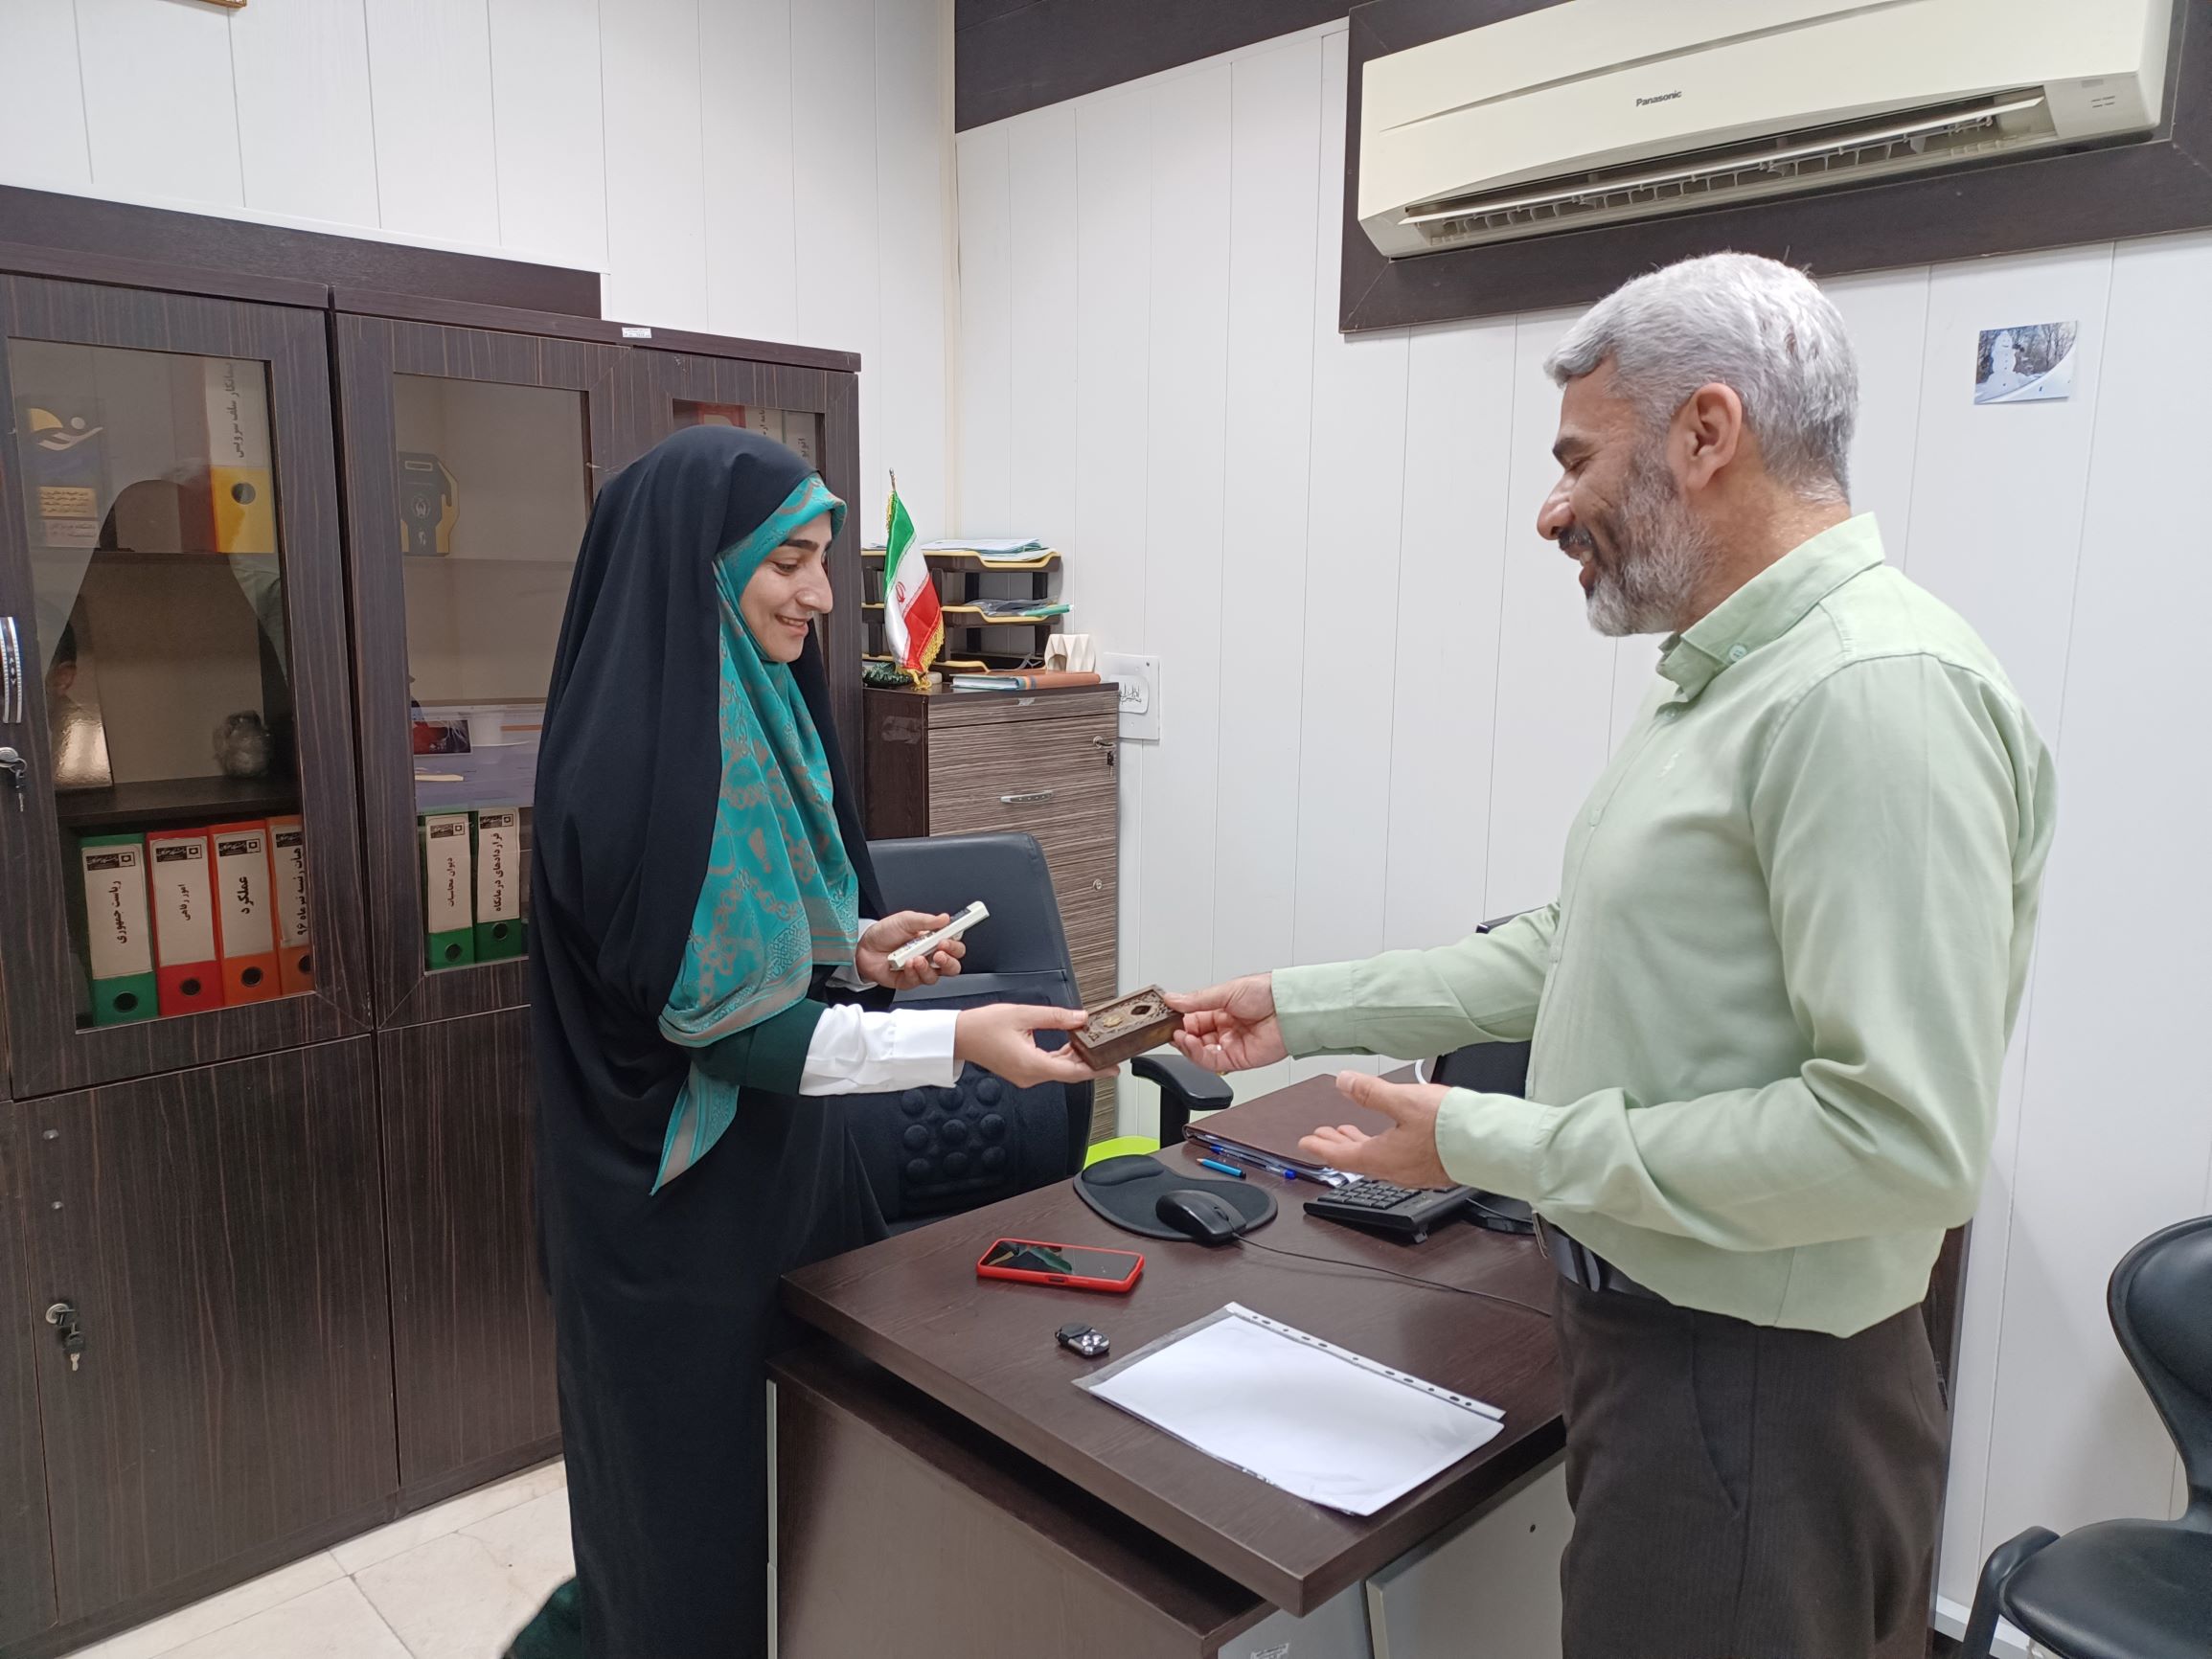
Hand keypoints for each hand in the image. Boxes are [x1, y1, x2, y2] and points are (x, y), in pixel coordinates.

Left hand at [855, 912, 966, 991]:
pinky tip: (906, 963)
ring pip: (936, 976)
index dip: (954, 945)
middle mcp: (929, 956)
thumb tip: (945, 918)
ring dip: (928, 967)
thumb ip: (926, 920)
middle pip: (952, 966)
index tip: (948, 939)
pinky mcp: (908, 980)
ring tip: (917, 958)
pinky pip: (917, 981)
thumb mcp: (905, 920)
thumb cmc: (884, 933)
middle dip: (949, 960)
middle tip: (939, 952)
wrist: (863, 947)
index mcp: (932, 940)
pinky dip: (913, 972)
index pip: (954, 946)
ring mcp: (919, 970)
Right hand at [954, 1004, 1100, 1088]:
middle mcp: (1029, 1075)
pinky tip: (1069, 1045)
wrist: (959, 1036)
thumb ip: (1056, 1016)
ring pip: (1059, 1070)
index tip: (1112, 1068)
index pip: (1072, 1071)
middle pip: (1068, 1072)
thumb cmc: (982, 1027)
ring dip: (1075, 1057)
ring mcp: (1025, 1076)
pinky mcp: (1022, 1071)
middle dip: (1089, 1061)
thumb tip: (1079, 1017)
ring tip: (1089, 1043)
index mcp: (1031, 1064)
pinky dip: (1061, 1057)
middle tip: (1108, 1053)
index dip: (1096, 1070)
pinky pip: (1048, 1067)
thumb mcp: (1023, 1014)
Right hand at [1165, 974, 1284, 1073]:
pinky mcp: (1237, 1059)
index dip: (1179, 1020)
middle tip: (1168, 1028)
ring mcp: (1231, 1044)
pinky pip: (1211, 1062)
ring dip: (1186, 1045)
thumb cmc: (1267, 992)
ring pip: (1199, 1052)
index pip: (1193, 1019)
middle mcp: (1226, 1028)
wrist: (1289, 1007)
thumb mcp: (1226, 990)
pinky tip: (1190, 1043)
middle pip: (1194, 1038)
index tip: (1166, 1017)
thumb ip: (1197, 1000)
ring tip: (1179, 1035)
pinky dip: (1197, 1055)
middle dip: (1180, 1034)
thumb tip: (1172, 999)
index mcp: (1222, 1010)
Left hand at [1299, 1073, 1452, 1188]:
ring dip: (1360, 1144)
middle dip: (1337, 1145)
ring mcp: (1415, 1172)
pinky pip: (1397, 1159)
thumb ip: (1370, 1092)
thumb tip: (1343, 1082)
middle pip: (1357, 1159)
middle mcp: (1396, 1170)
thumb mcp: (1402, 1100)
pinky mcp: (1432, 1167)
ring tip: (1349, 1133)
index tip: (1305, 1145)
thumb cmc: (1449, 1126)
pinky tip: (1389, 1136)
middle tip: (1323, 1136)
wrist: (1490, 1144)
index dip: (1320, 1148)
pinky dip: (1382, 1147)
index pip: (1340, 1156)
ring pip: (1378, 1159)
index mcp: (1382, 1158)